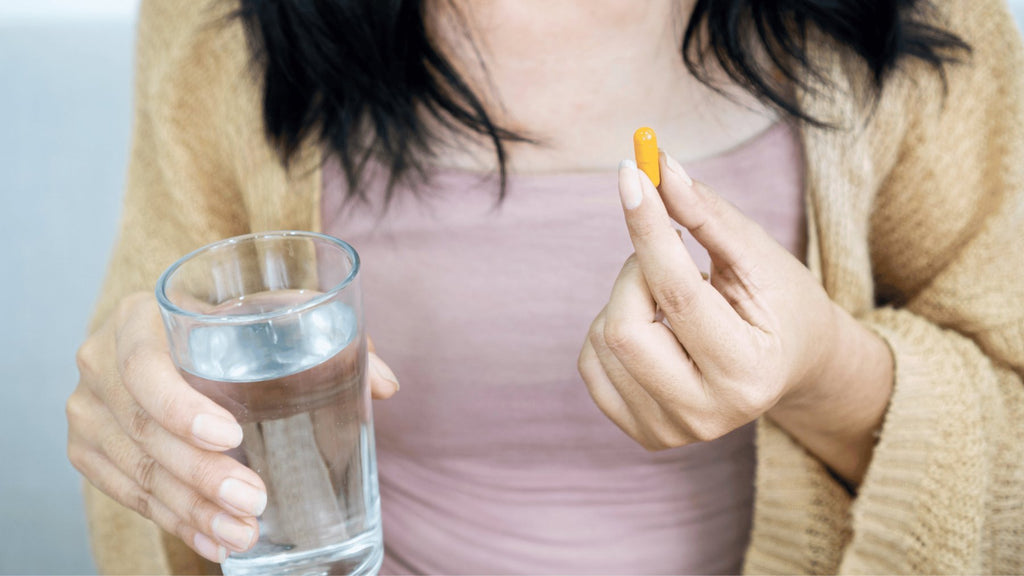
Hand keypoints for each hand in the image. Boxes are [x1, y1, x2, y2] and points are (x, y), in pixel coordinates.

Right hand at [67, 293, 398, 563]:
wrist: (173, 338)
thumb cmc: (233, 324)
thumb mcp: (275, 316)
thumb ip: (331, 337)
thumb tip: (387, 386)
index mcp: (139, 317)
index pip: (143, 365)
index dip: (179, 406)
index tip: (230, 437)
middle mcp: (100, 361)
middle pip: (142, 429)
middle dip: (201, 475)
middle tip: (254, 500)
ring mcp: (89, 410)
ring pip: (138, 471)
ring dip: (192, 510)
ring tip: (243, 533)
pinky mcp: (91, 450)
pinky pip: (128, 495)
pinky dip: (175, 521)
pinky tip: (214, 540)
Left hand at [579, 153, 891, 483]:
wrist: (793, 366)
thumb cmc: (779, 304)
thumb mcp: (757, 256)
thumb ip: (707, 216)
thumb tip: (658, 169)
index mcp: (747, 372)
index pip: (678, 294)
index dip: (648, 228)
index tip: (631, 174)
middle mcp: (707, 415)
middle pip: (625, 327)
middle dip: (635, 269)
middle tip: (667, 247)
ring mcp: (670, 431)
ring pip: (605, 339)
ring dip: (627, 296)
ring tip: (675, 299)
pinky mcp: (642, 432)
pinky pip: (591, 362)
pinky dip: (612, 327)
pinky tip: (656, 327)